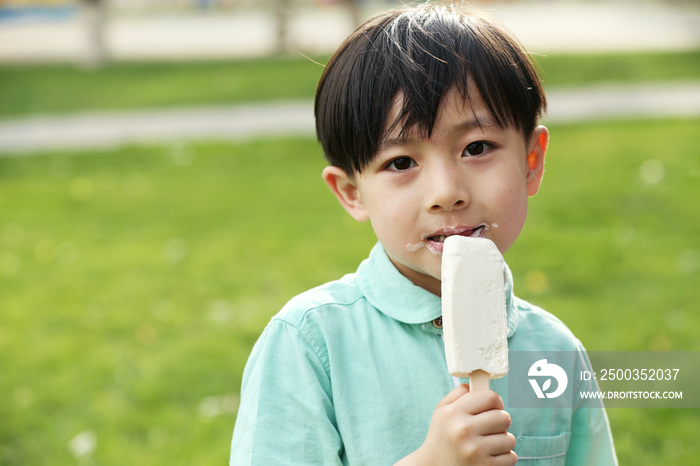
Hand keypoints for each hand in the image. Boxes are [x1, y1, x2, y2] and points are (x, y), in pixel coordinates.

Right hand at [396, 383, 515, 465]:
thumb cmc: (441, 436)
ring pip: (509, 438)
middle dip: (500, 421)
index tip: (493, 407)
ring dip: (502, 441)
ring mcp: (475, 451)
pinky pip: (511, 457)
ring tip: (488, 443)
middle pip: (504, 417)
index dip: (495, 401)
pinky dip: (504, 457)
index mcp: (453, 413)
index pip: (490, 397)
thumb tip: (477, 382)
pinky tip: (489, 456)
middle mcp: (464, 430)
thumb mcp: (441, 411)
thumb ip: (458, 394)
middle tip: (490, 426)